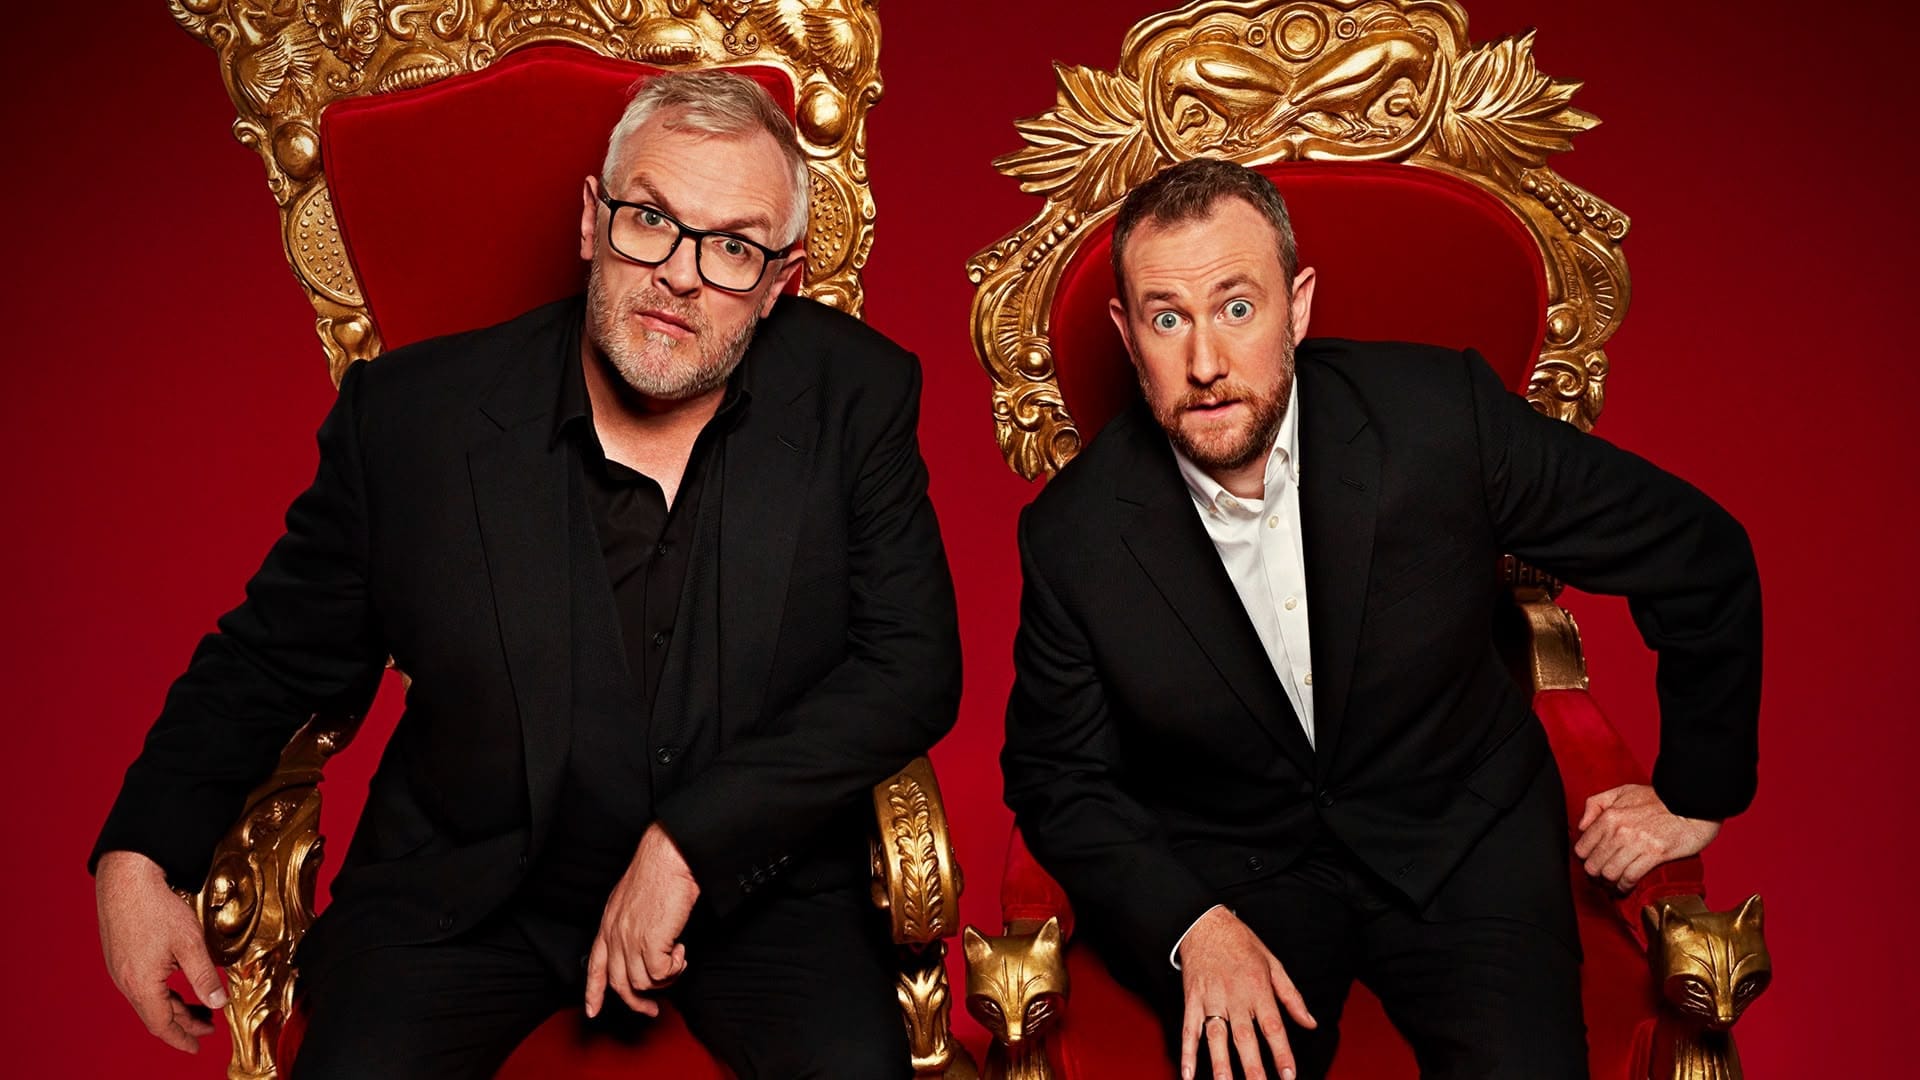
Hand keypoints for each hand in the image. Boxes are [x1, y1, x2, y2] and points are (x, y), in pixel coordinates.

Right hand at [96, 850, 228, 1053]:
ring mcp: (119, 969)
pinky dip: (162, 992)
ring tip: (198, 1008)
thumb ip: (205, 977)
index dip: (181, 1038)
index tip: (197, 1047)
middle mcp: (125, 981)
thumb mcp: (190, 943)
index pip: (162, 1025)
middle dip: (182, 1024)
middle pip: (155, 1014)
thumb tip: (218, 1004)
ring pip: (148, 999)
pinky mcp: (119, 955)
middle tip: (207, 1028)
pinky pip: (141, 984)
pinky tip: (177, 982)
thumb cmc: (156, 906)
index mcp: (141, 984)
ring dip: (173, 1007)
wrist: (126, 877)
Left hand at [585, 823, 699, 1017]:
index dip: (593, 993)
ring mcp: (631, 940)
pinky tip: (681, 952)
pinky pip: (662, 974)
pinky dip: (675, 968)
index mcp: (608, 925)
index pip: (594, 967)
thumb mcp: (631, 900)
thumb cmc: (657, 871)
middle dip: (637, 1003)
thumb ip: (629, 924)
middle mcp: (615, 935)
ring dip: (665, 978)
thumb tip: (642, 947)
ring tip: (677, 958)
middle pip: (619, 984)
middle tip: (653, 1009)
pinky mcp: (651, 942)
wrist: (669, 857)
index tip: (593, 1011)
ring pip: (643, 983)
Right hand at [1177, 907, 1316, 1079]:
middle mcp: (1234, 996)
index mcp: (1258, 988)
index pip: (1273, 1027)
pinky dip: (1187, 1053)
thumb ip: (1292, 996)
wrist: (1205, 924)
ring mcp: (1211, 999)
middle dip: (1253, 1068)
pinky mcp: (1192, 1000)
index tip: (1289, 1075)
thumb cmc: (1241, 943)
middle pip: (1245, 1038)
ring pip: (1216, 1037)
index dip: (1282, 1053)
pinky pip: (1188, 1029)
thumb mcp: (1273, 964)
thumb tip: (1310, 1022)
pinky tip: (1187, 1074)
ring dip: (1220, 1064)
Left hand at [1575, 783, 1719, 890]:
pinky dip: (1625, 886)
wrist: (1691, 802)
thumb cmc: (1659, 799)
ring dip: (1609, 884)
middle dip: (1595, 876)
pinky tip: (1626, 886)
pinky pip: (1630, 877)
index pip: (1582, 848)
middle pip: (1593, 865)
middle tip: (1600, 878)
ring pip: (1609, 874)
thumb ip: (1595, 804)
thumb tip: (1582, 826)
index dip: (1585, 860)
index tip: (1592, 863)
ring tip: (1613, 884)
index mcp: (1609, 816)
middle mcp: (1619, 830)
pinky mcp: (1655, 854)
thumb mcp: (1622, 791)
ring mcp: (1636, 843)